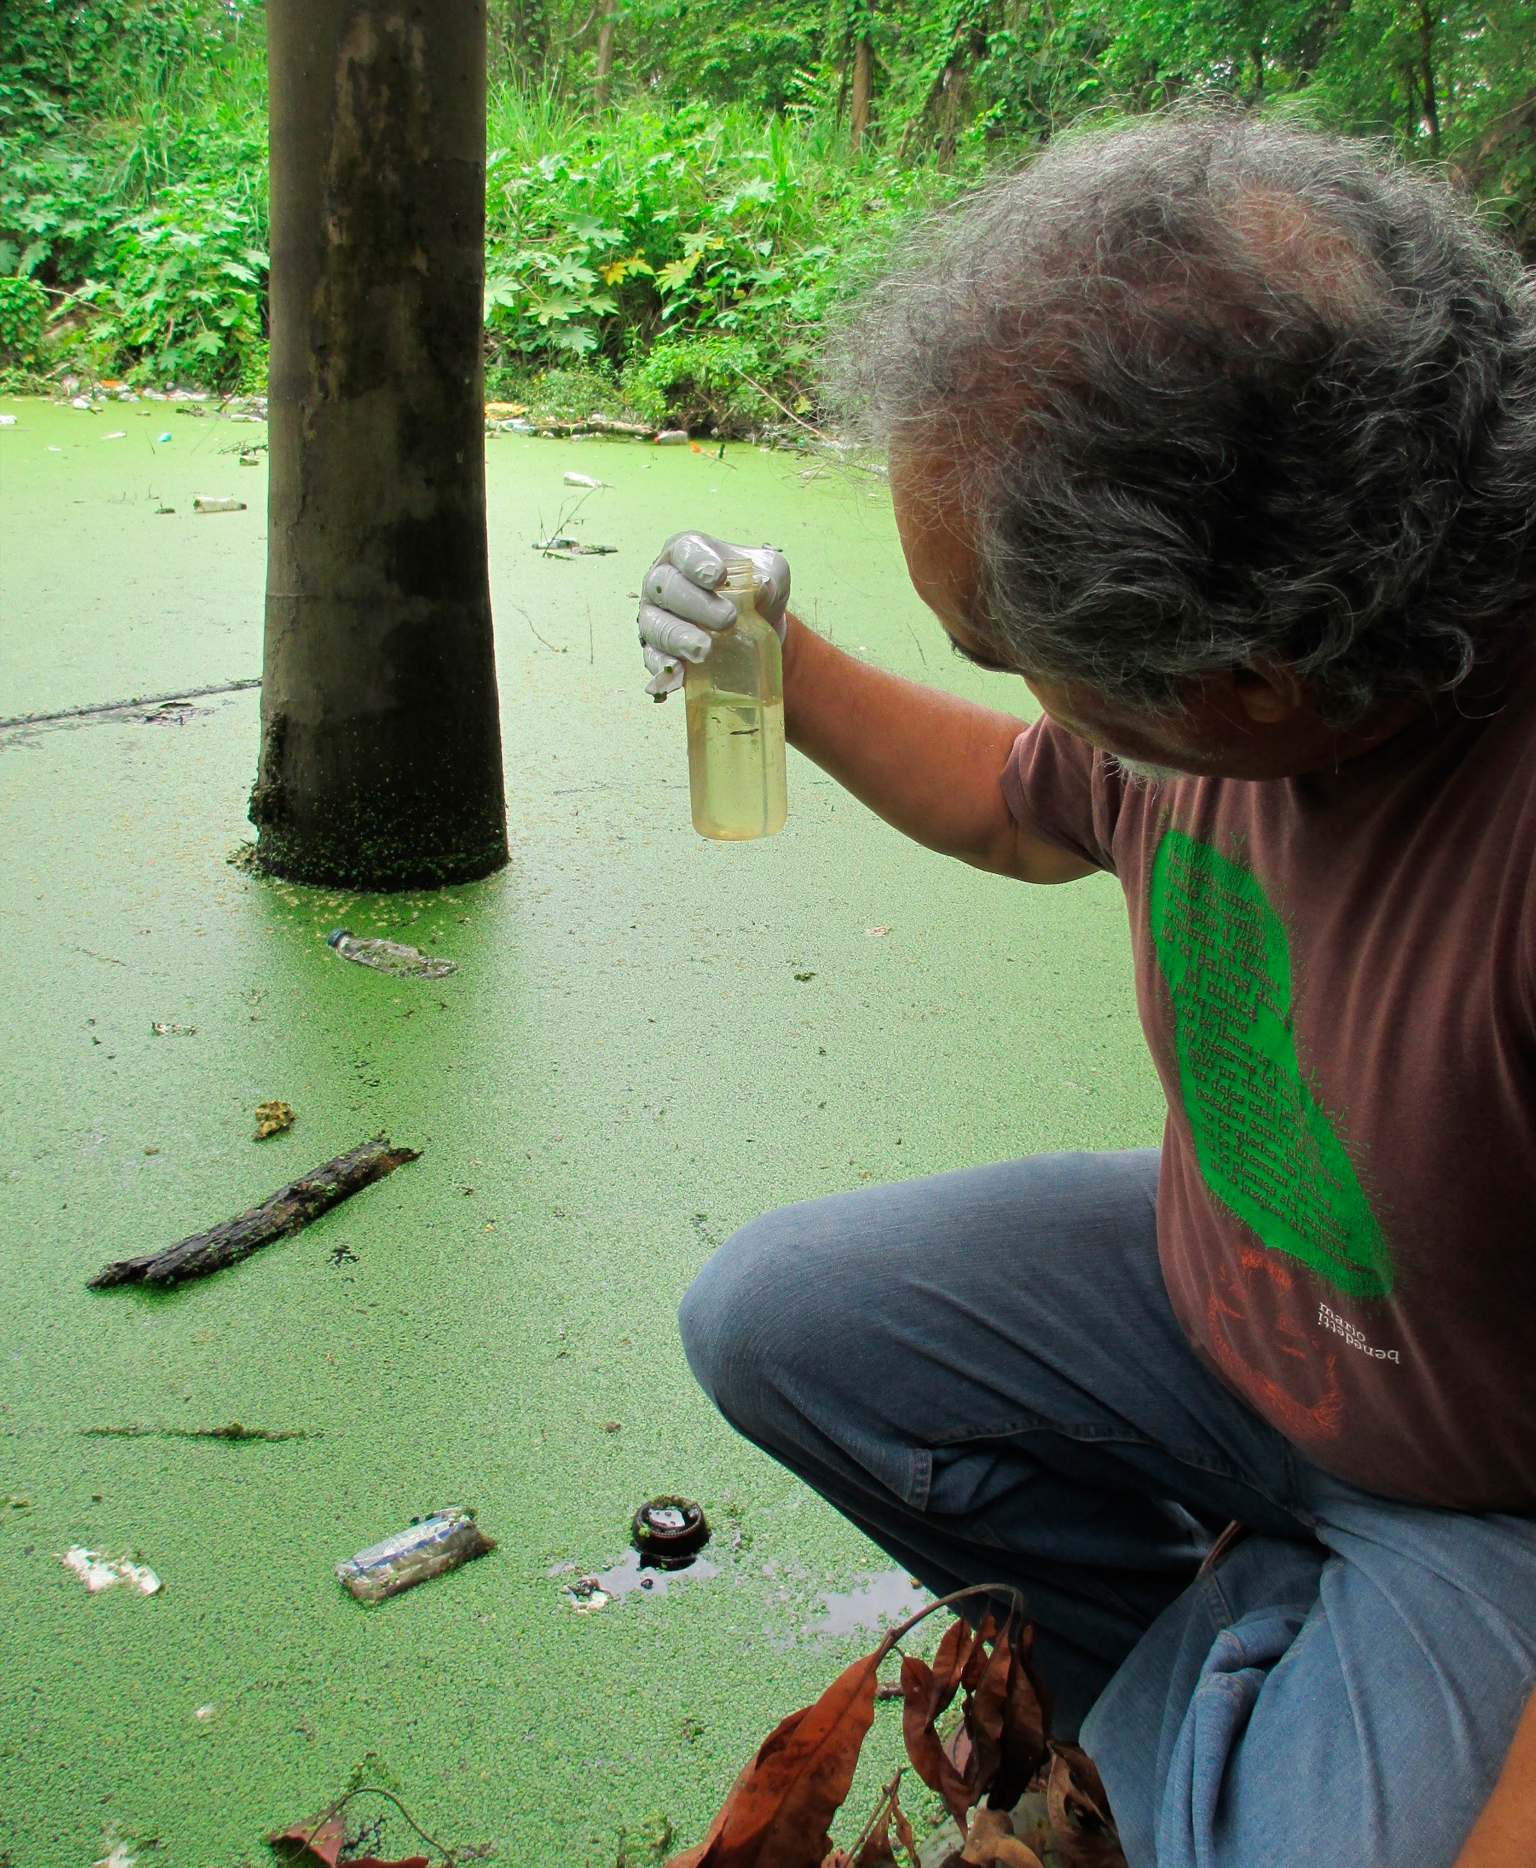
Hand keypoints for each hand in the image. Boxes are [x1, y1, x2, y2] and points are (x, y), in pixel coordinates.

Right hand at [638, 531, 790, 697]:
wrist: (757, 625)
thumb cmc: (755, 588)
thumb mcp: (771, 572)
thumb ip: (769, 573)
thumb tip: (763, 587)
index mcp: (687, 552)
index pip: (685, 552)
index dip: (698, 564)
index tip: (718, 576)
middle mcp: (663, 581)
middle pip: (668, 588)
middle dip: (696, 604)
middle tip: (727, 619)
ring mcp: (655, 616)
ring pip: (655, 625)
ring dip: (679, 638)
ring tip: (703, 650)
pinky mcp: (655, 649)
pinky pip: (652, 658)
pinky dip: (664, 666)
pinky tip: (679, 673)